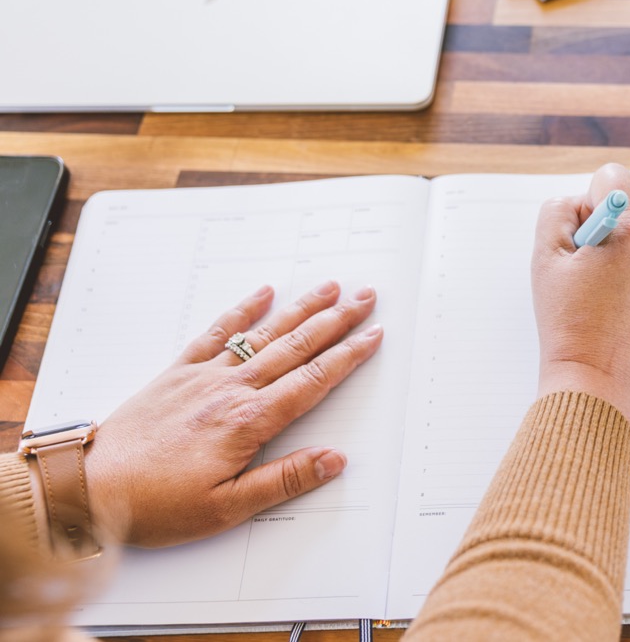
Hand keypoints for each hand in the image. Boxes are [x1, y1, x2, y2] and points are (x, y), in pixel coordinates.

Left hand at [82, 282, 383, 547]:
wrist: (88, 488)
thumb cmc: (154, 505)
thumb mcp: (226, 508)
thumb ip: (284, 480)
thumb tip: (333, 460)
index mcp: (247, 422)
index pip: (312, 382)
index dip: (347, 357)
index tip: (373, 336)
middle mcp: (230, 390)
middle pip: (295, 347)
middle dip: (335, 320)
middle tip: (365, 296)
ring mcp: (203, 376)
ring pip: (264, 334)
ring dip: (300, 308)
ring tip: (329, 288)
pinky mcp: (177, 373)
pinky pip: (218, 333)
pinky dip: (242, 311)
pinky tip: (262, 294)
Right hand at [531, 163, 629, 425]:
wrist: (595, 381)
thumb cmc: (569, 325)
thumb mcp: (545, 258)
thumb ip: (557, 212)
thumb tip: (578, 203)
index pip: (613, 177)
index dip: (586, 200)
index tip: (580, 234)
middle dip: (612, 208)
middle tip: (588, 249)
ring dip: (624, 235)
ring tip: (599, 276)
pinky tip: (611, 295)